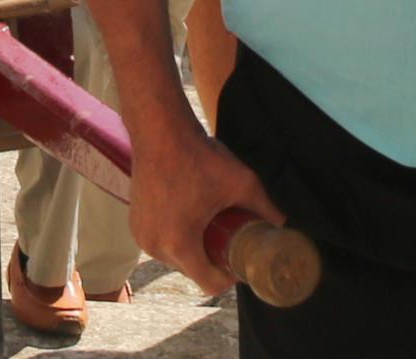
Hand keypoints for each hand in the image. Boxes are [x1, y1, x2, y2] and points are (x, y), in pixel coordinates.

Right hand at [125, 113, 285, 293]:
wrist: (160, 131)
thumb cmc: (198, 156)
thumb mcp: (241, 182)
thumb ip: (265, 207)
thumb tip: (281, 223)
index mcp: (180, 244)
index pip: (210, 283)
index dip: (230, 278)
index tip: (239, 262)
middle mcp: (156, 246)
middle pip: (193, 271)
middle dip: (212, 261)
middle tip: (227, 240)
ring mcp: (142, 236)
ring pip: (175, 258)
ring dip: (192, 251)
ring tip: (209, 231)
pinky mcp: (134, 224)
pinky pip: (160, 242)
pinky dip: (174, 238)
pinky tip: (188, 223)